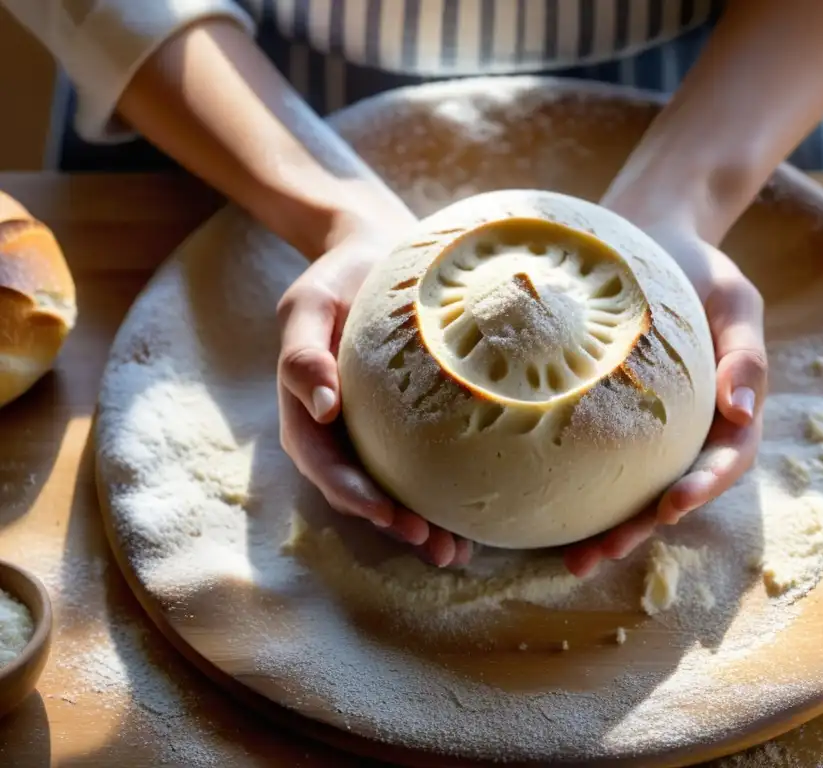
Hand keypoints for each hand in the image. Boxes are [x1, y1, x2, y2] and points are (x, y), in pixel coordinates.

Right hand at [276, 217, 474, 567]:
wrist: (377, 253)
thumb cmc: (339, 278)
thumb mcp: (308, 303)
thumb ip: (302, 352)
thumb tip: (323, 408)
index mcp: (309, 410)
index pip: (324, 464)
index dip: (352, 494)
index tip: (385, 514)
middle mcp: (341, 431)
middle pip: (362, 490)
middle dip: (394, 524)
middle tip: (433, 547)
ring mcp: (376, 431)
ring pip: (395, 488)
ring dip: (421, 525)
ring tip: (456, 554)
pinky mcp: (412, 423)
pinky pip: (425, 465)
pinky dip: (445, 496)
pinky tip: (477, 520)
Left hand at [563, 213, 766, 577]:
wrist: (650, 237)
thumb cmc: (698, 270)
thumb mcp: (736, 300)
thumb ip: (745, 352)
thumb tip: (744, 411)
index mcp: (724, 411)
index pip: (723, 461)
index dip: (702, 488)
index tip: (673, 506)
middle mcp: (686, 431)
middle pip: (670, 492)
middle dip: (639, 529)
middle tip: (601, 553)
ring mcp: (646, 430)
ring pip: (629, 489)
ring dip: (605, 528)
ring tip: (571, 560)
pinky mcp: (605, 417)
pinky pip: (593, 458)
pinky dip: (574, 489)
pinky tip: (540, 510)